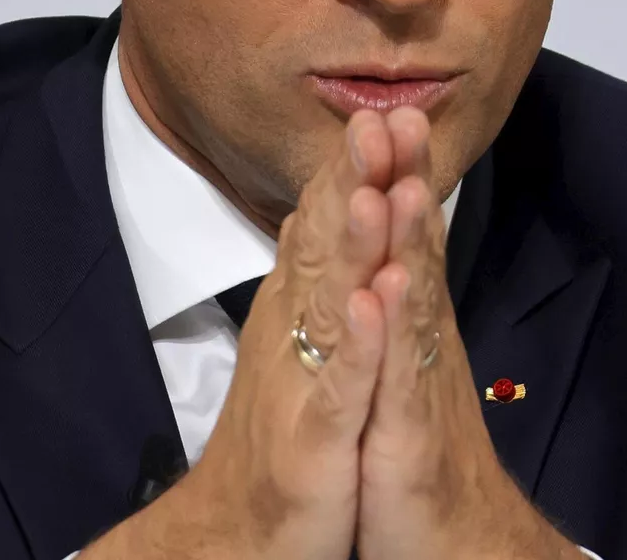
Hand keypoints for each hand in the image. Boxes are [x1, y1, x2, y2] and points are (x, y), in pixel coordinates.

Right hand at [82, 111, 399, 559]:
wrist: (242, 534)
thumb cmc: (285, 440)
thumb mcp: (303, 347)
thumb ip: (312, 276)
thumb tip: (315, 209)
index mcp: (299, 311)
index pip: (326, 226)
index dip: (354, 169)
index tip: (384, 110)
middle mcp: (294, 333)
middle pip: (324, 246)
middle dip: (353, 182)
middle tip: (377, 117)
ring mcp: (304, 381)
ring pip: (330, 302)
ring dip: (353, 247)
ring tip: (375, 191)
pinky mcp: (316, 437)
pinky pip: (339, 384)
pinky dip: (355, 343)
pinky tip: (370, 305)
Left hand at [354, 107, 576, 559]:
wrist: (455, 544)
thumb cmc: (416, 459)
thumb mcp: (400, 373)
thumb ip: (400, 312)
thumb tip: (396, 258)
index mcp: (411, 328)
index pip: (403, 238)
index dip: (394, 175)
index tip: (387, 110)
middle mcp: (422, 346)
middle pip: (416, 252)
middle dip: (405, 181)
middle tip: (401, 113)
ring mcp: (418, 387)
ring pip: (413, 302)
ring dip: (406, 242)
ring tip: (398, 183)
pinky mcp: (407, 437)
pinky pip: (397, 379)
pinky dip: (390, 335)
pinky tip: (385, 293)